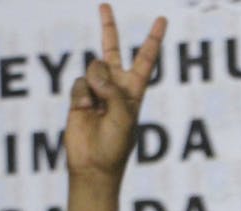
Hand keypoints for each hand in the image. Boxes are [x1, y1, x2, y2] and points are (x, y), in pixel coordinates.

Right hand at [63, 4, 166, 210]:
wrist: (94, 165)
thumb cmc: (116, 145)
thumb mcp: (124, 118)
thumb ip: (113, 92)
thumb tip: (96, 75)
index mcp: (135, 91)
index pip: (146, 59)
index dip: (153, 39)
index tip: (161, 20)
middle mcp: (116, 87)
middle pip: (112, 50)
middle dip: (108, 28)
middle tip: (104, 5)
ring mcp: (96, 90)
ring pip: (93, 67)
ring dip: (95, 83)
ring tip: (97, 105)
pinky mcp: (79, 97)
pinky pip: (79, 82)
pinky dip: (81, 94)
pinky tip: (85, 110)